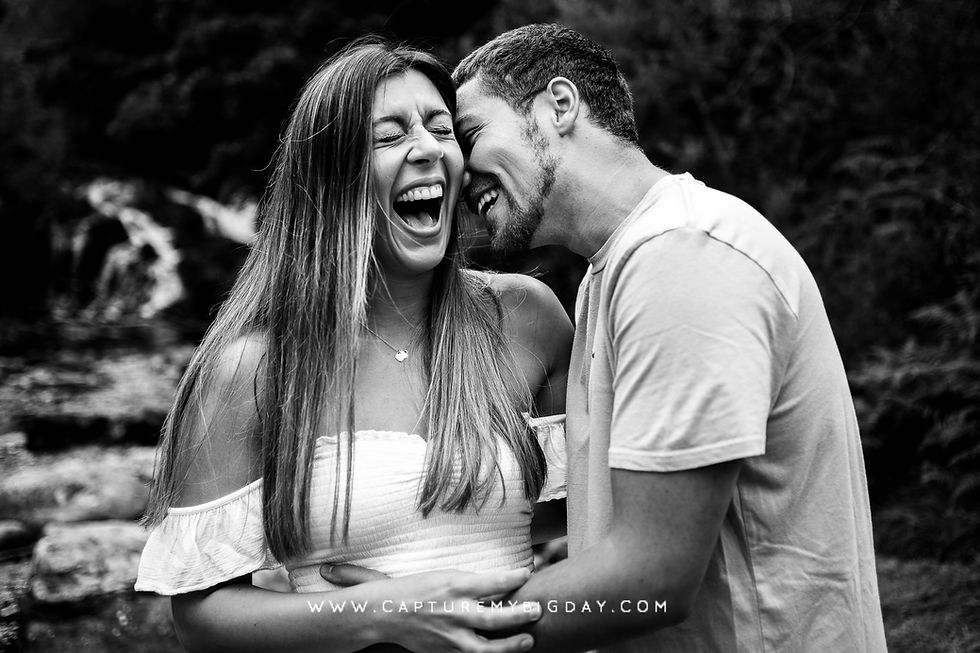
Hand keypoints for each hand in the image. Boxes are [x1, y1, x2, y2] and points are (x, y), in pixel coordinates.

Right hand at [322, 565, 539, 652]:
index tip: (528, 573)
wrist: (387, 612)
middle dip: (520, 616)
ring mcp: (450, 637)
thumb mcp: (446, 575)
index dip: (514, 577)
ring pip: (486, 649)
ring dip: (511, 646)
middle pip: (494, 619)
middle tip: (537, 610)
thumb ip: (473, 583)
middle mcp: (454, 612)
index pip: (492, 582)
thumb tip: (505, 584)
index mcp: (454, 586)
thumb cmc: (420, 588)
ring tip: (528, 640)